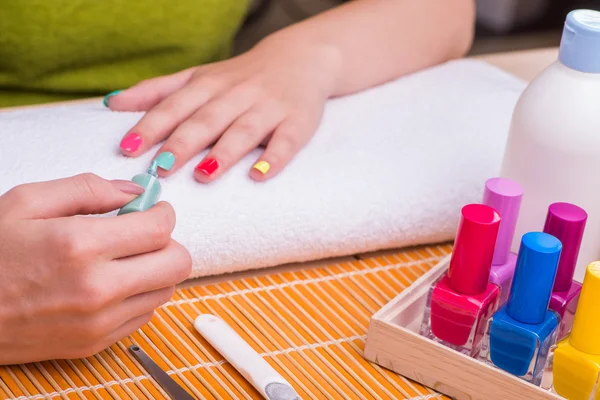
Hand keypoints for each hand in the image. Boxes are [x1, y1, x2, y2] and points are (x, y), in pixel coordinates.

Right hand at [0, 174, 191, 363]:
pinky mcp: (96, 343)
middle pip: (177, 263)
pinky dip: (140, 295)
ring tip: (126, 259)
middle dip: (168, 242)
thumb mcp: (27, 203)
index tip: (155, 209)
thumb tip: (134, 191)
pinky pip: (145, 315)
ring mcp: (99, 322)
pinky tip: (113, 284)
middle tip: (146, 234)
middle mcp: (97, 288)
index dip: (163, 213)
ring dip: (156, 269)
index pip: (159, 229)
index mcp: (80, 246)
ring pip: (166, 290)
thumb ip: (87, 188)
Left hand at [107, 34, 340, 181]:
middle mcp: (236, 94)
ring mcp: (268, 108)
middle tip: (159, 169)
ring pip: (243, 130)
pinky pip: (286, 141)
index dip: (150, 127)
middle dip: (181, 144)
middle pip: (206, 120)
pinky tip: (259, 176)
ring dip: (224, 152)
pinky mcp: (297, 122)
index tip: (127, 150)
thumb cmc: (240, 76)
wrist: (300, 59)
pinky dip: (274, 158)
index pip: (174, 106)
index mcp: (209, 84)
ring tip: (203, 174)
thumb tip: (111, 104)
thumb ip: (158, 91)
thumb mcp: (198, 76)